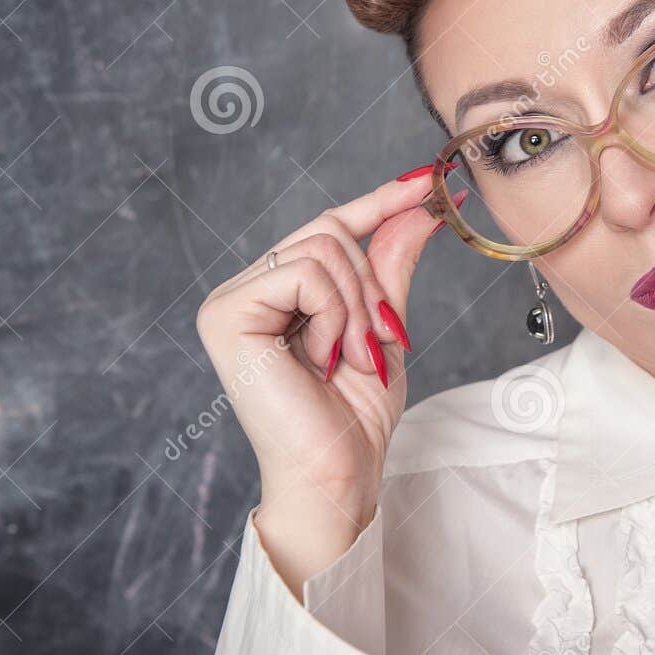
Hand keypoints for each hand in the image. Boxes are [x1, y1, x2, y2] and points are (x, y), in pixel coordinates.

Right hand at [194, 163, 463, 591]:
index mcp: (277, 291)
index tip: (428, 180)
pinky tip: (321, 359)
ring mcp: (230, 300)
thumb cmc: (353, 416)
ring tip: (346, 358)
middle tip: (378, 338)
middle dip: (371, 283)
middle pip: (328, 229)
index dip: (379, 201)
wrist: (337, 474)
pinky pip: (305, 274)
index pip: (328, 226)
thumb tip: (421, 205)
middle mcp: (246, 288)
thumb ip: (390, 265)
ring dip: (356, 307)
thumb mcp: (383, 326)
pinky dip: (333, 316)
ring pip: (322, 247)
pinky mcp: (226, 315)